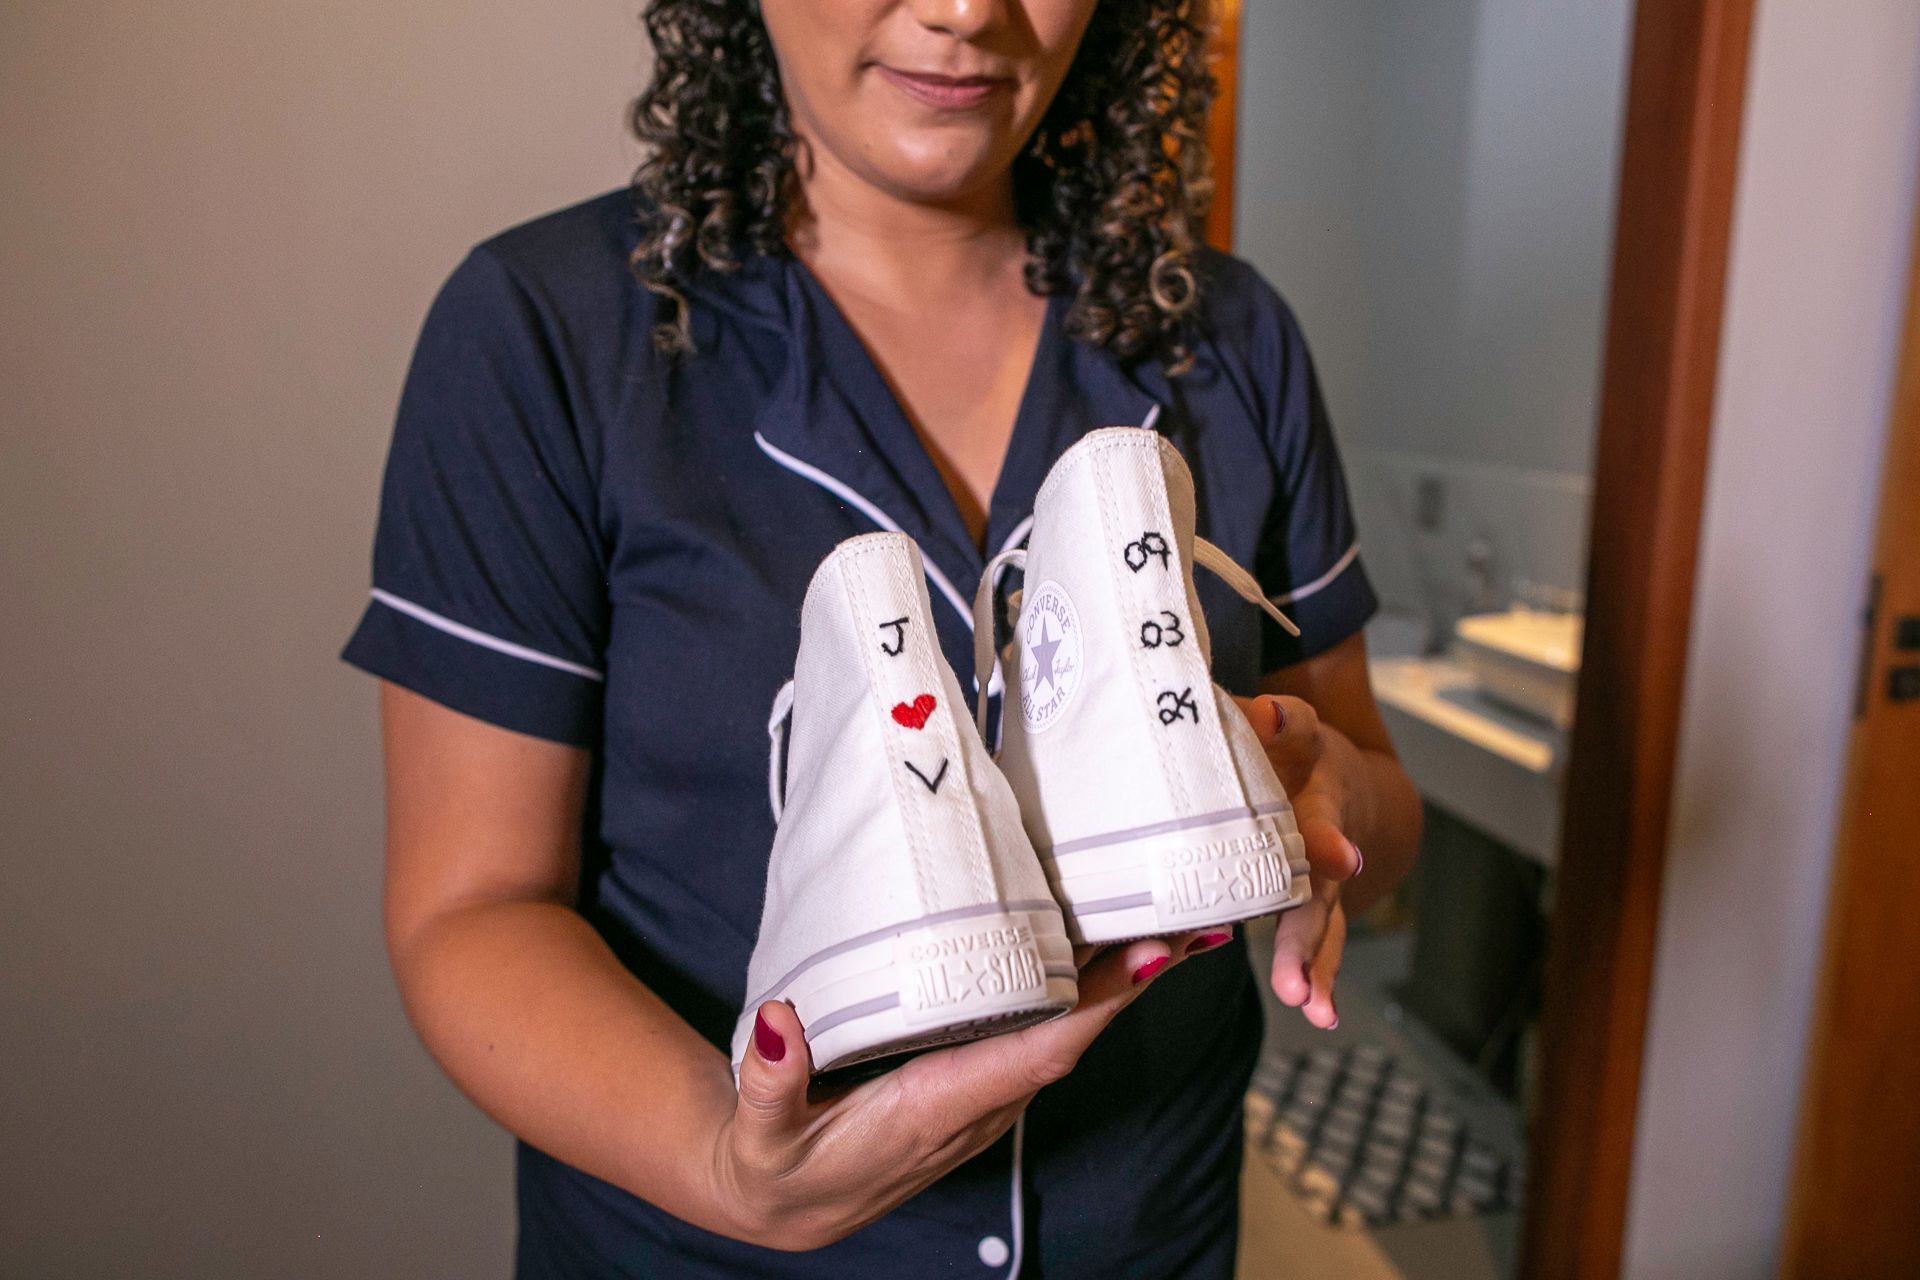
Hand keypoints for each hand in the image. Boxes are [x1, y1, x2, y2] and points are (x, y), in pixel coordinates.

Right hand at [711, 932, 1217, 1250]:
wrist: (782, 1204)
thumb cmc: (775, 1164)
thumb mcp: (761, 1136)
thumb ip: (771, 1083)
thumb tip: (778, 1019)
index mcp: (936, 1107)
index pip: (1036, 1054)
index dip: (1095, 1007)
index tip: (1150, 959)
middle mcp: (978, 1103)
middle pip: (1076, 1034)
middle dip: (1137, 977)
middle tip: (1198, 912)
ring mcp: (984, 1094)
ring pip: (1070, 1029)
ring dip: (1123, 980)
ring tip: (1175, 912)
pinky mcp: (977, 1080)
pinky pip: (1047, 1030)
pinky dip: (1088, 991)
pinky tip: (1109, 946)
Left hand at [1233, 693, 1363, 1029]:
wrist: (1340, 777)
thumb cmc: (1302, 751)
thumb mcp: (1294, 727)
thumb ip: (1280, 721)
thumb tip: (1265, 712)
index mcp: (1314, 801)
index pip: (1318, 817)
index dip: (1325, 837)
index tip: (1339, 858)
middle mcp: (1324, 849)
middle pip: (1317, 896)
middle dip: (1306, 938)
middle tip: (1296, 981)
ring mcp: (1320, 884)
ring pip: (1320, 929)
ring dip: (1313, 968)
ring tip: (1312, 1008)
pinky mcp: (1310, 906)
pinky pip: (1315, 944)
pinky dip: (1315, 976)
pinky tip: (1317, 1012)